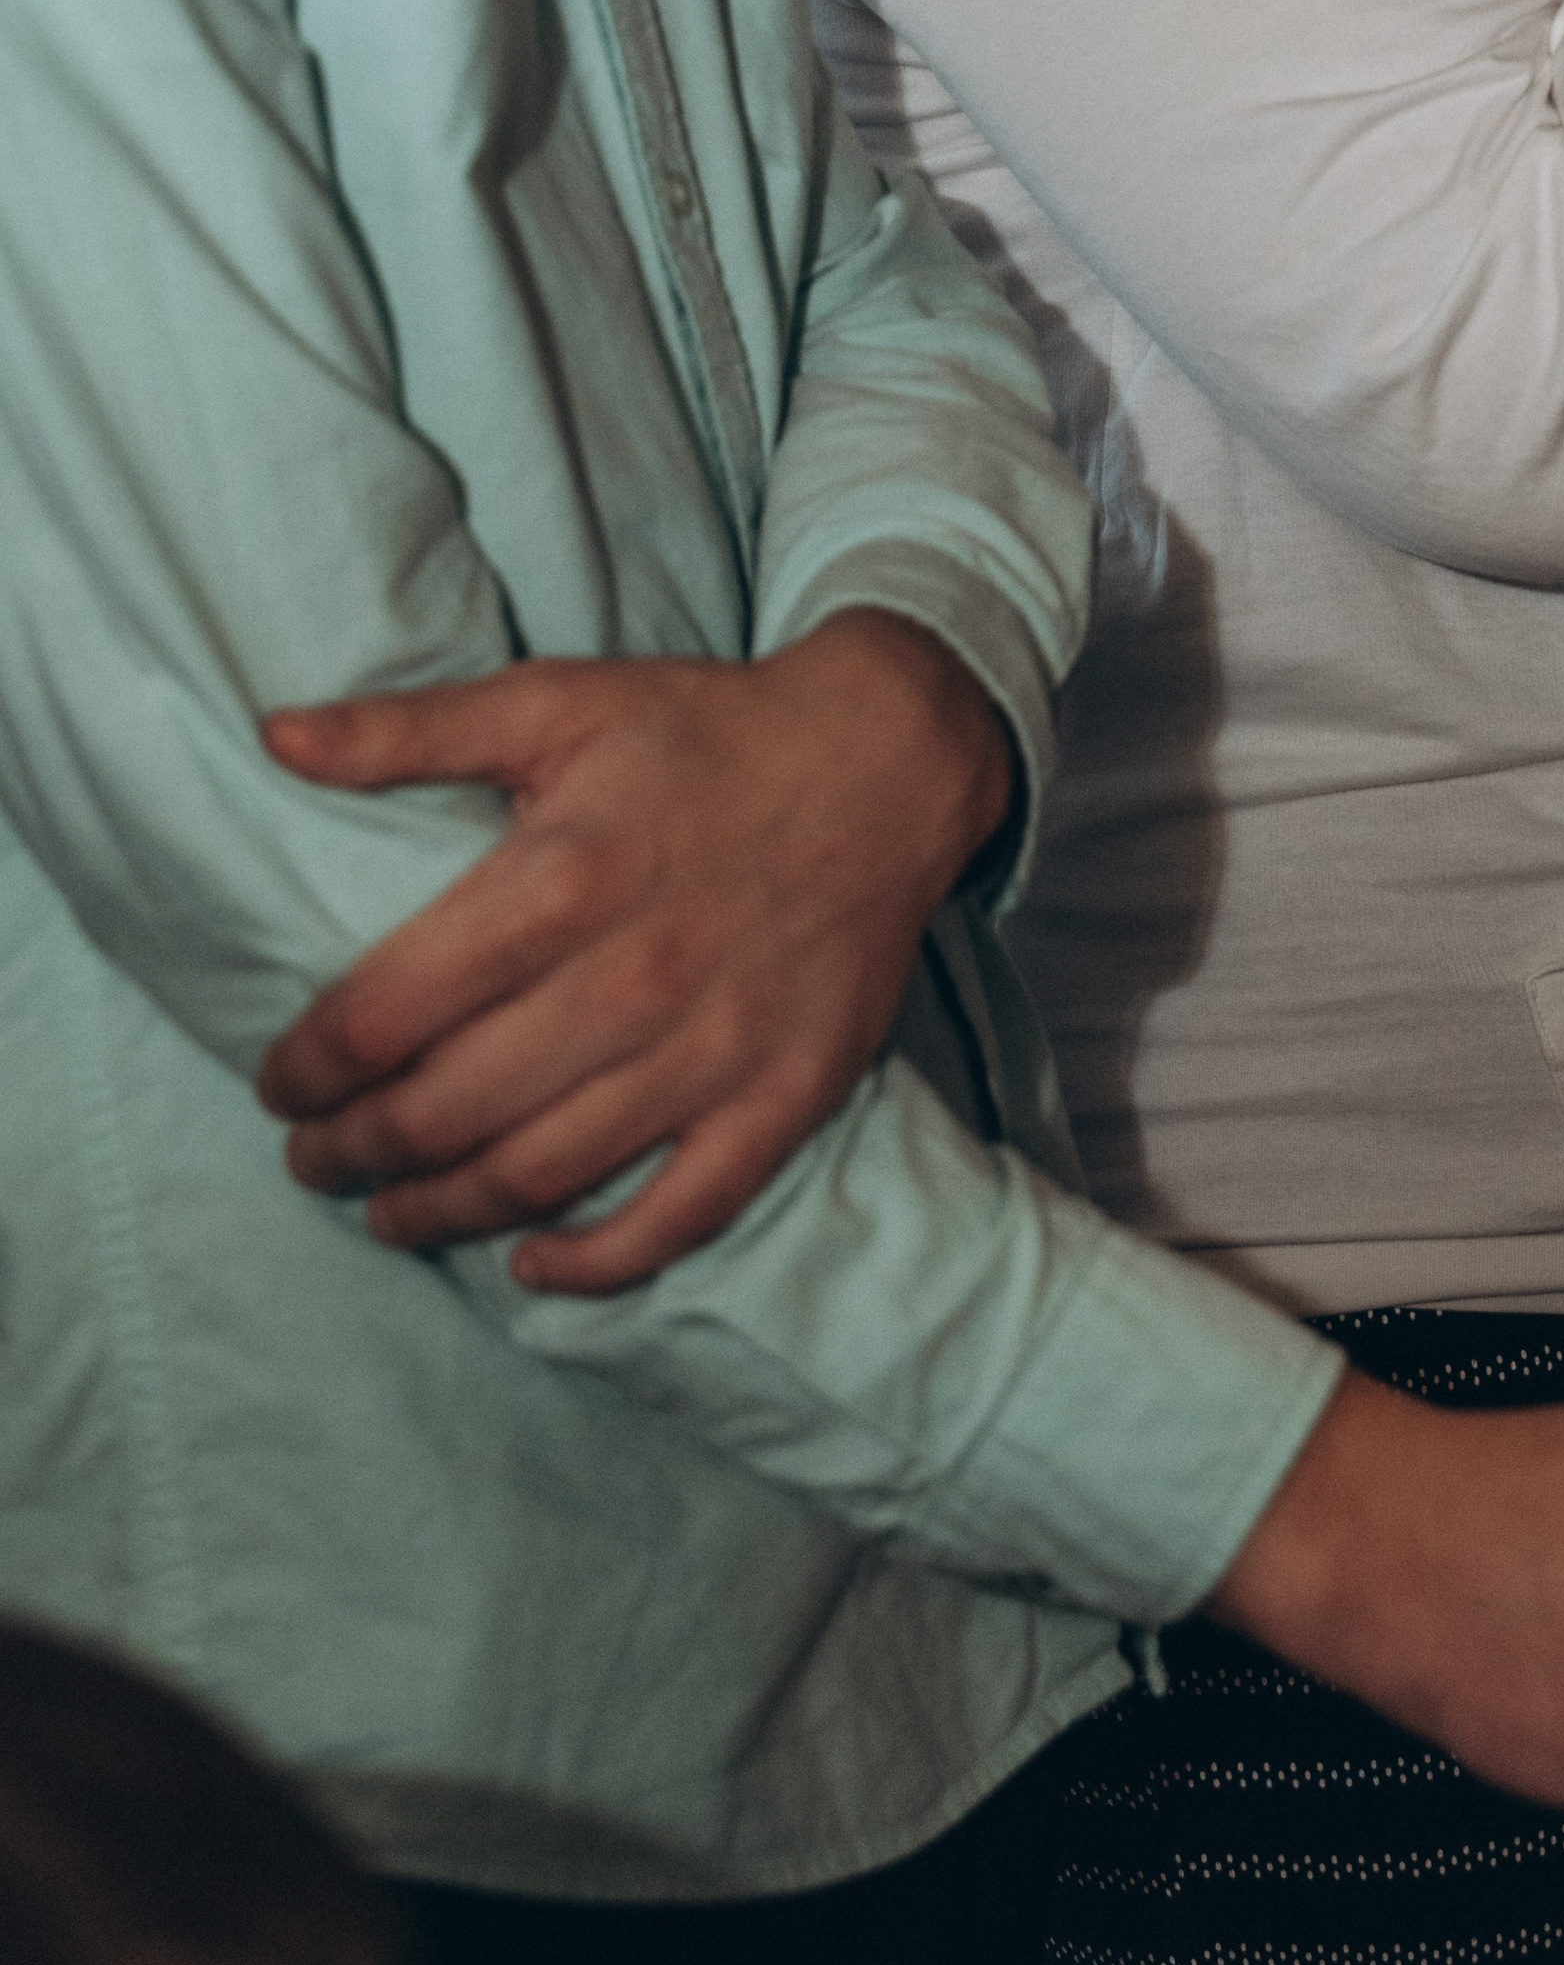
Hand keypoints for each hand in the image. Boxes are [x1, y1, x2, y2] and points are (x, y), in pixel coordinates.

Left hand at [256, 609, 1011, 1291]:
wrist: (886, 761)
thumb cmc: (706, 731)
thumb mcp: (555, 700)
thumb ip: (408, 729)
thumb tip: (276, 738)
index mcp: (560, 881)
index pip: (387, 1014)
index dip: (311, 1067)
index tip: (280, 1084)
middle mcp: (631, 981)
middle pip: (446, 1110)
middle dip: (354, 1150)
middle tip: (316, 1157)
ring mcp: (714, 1051)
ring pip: (541, 1174)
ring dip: (440, 1210)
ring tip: (388, 1211)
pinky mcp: (785, 1096)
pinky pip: (680, 1215)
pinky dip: (597, 1261)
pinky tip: (533, 1263)